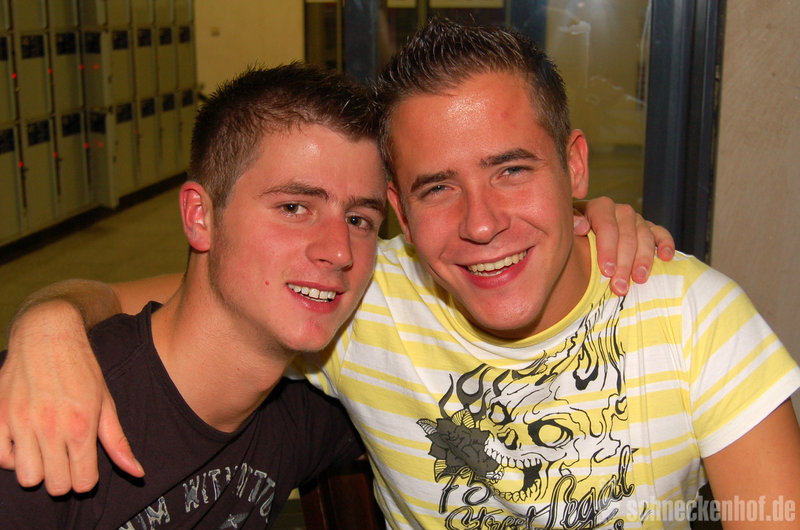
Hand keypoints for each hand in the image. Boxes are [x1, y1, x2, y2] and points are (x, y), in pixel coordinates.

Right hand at [0, 300, 142, 494]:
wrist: (47, 334)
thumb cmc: (82, 369)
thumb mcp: (106, 403)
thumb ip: (117, 441)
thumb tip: (136, 472)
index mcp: (81, 425)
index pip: (83, 483)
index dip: (86, 479)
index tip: (85, 467)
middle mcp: (51, 427)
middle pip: (55, 485)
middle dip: (64, 478)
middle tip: (66, 460)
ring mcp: (22, 423)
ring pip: (27, 477)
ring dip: (39, 470)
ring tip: (46, 451)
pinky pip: (0, 459)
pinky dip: (12, 457)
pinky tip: (25, 443)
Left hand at [575, 197, 674, 295]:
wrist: (582, 238)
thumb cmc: (572, 238)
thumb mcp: (566, 229)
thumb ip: (571, 224)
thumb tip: (581, 227)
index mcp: (598, 208)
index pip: (606, 225)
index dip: (607, 248)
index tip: (606, 271)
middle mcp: (619, 211)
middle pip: (626, 235)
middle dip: (624, 263)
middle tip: (620, 286)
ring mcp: (636, 219)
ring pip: (644, 236)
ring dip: (644, 259)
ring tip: (639, 280)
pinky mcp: (649, 228)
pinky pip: (661, 233)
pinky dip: (666, 244)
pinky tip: (667, 258)